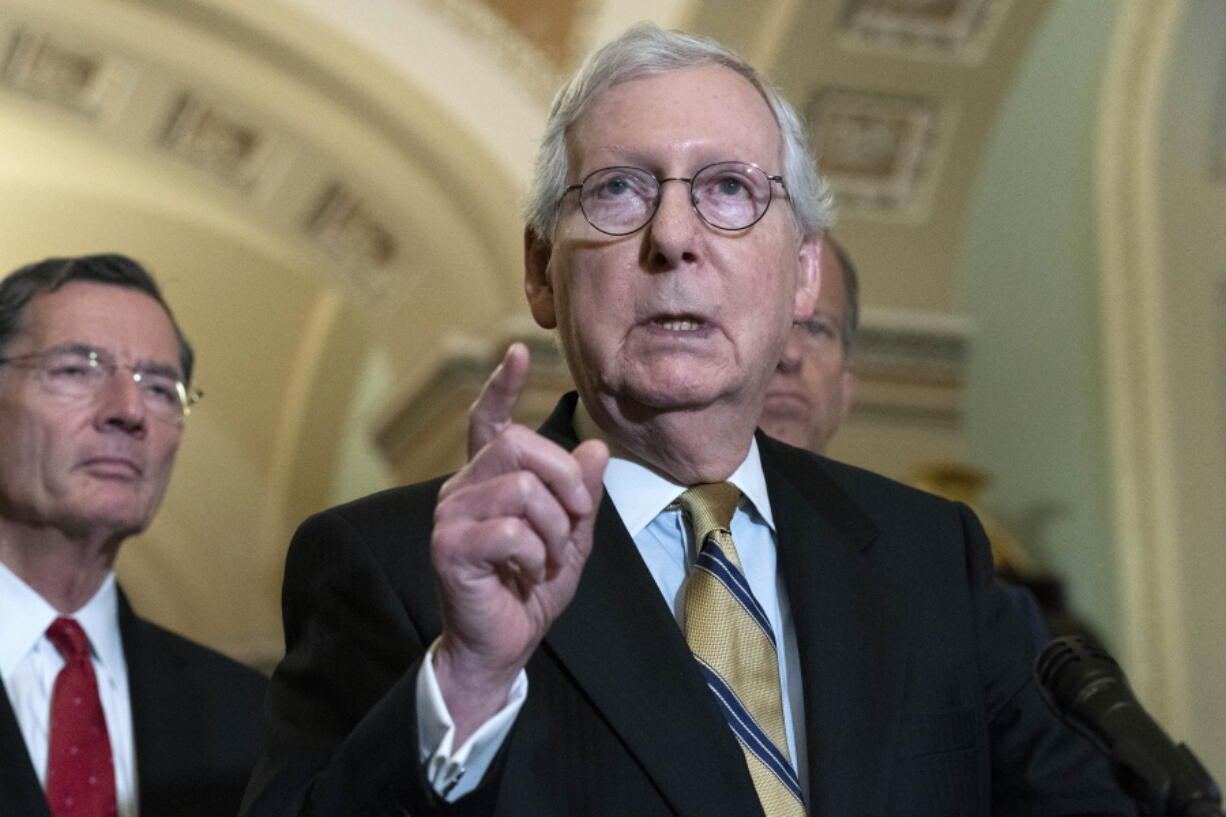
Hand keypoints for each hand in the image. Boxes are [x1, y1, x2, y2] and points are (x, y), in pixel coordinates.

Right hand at [431, 343, 607, 740]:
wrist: (502, 646)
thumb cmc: (530, 590)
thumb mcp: (571, 538)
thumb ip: (582, 496)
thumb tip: (598, 449)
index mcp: (488, 480)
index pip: (489, 422)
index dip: (502, 386)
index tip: (519, 352)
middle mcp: (463, 488)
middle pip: (520, 446)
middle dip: (565, 481)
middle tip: (575, 520)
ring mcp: (451, 515)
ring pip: (522, 488)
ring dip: (555, 528)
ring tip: (548, 557)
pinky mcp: (449, 546)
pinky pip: (512, 529)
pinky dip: (536, 553)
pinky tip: (526, 572)